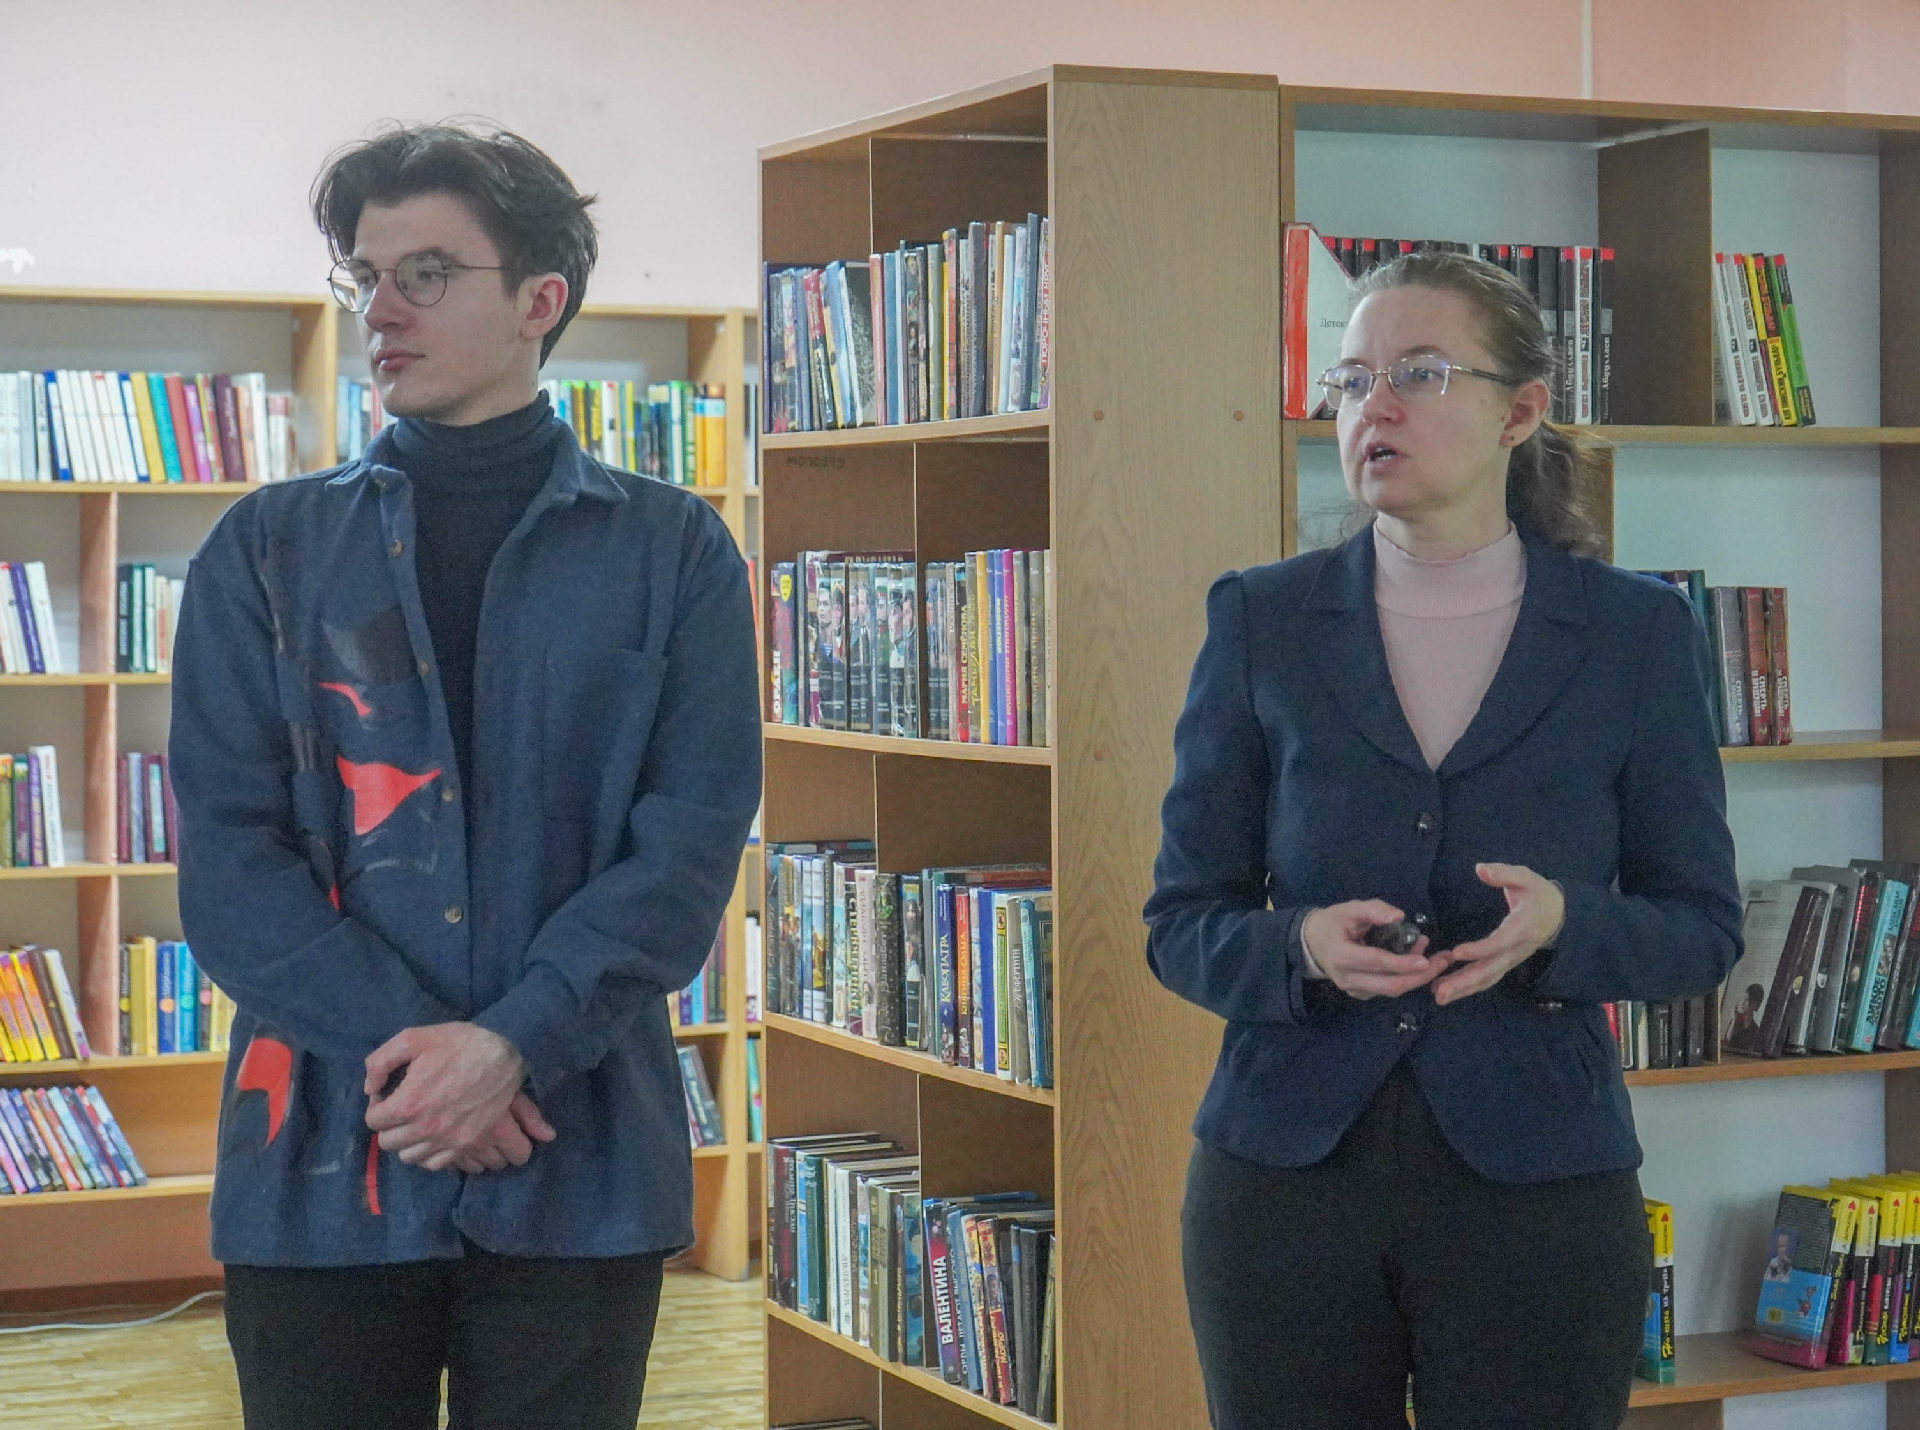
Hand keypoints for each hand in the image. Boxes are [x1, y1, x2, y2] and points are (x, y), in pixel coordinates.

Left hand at [363, 1023, 553, 1171]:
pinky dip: (428, 1154)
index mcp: (408, 1103)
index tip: (387, 1096)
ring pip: (409, 1156)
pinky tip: (432, 1137)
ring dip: (407, 1141)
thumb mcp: (414, 1038)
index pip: (373, 1120)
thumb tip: (371, 1088)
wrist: (505, 1054)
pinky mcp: (465, 1144)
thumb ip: (380, 1061)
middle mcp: (424, 1128)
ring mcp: (446, 1139)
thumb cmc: (460, 1043)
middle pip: (388, 1143)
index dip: (377, 1106)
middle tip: (400, 1109)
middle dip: (389, 1125)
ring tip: (416, 1123)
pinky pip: (434, 1164)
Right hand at [1299, 900, 1443, 1000]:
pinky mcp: (1360, 994)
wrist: (1311, 943)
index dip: (1402, 963)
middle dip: (1420, 976)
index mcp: (1342, 956)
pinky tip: (1417, 964)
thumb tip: (1400, 916)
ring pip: (1391, 991)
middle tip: (1443, 961)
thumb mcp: (1350, 909)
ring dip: (1416, 977)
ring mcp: (1354, 990)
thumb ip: (1374, 910)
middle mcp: (1348, 979)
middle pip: (1390, 985)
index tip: (1426, 959)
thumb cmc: (1333, 923)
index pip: (1377, 962)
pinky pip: (1387, 990)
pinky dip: (1405, 979)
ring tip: (1435, 959)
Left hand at [1432, 863, 1565, 1006]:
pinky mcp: (1505, 963)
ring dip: (1462, 989)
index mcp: (1522, 928)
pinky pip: (1487, 978)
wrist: (1557, 913)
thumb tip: (1480, 869)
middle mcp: (1517, 949)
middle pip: (1490, 969)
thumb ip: (1503, 873)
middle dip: (1464, 982)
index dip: (1479, 950)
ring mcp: (1511, 959)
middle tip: (1438, 991)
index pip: (1500, 943)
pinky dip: (1467, 986)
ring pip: (1487, 978)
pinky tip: (1446, 990)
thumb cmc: (1538, 893)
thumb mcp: (1525, 877)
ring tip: (1437, 995)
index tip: (1456, 953)